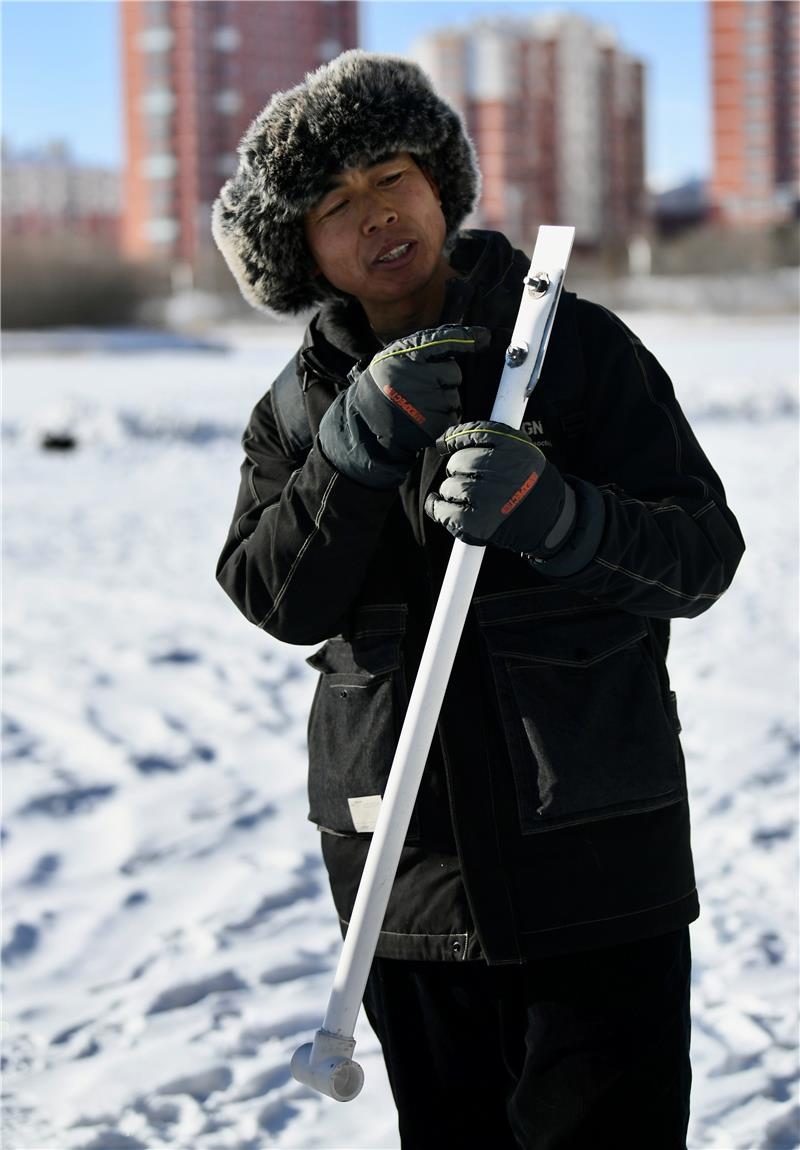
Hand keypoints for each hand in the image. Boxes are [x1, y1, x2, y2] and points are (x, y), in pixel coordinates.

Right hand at [317, 325, 489, 488]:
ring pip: (454, 396)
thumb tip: (479, 337)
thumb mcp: (393, 359)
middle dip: (444, 379)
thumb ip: (425, 347)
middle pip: (454, 372)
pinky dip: (442, 418)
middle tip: (420, 388)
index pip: (444, 341)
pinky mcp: (434, 424)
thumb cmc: (383, 388)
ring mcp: (426, 402)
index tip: (484, 338)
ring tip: (417, 405)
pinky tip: (422, 418)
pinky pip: (452, 416)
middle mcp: (417, 377)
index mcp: (405, 355)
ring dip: (443, 400)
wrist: (365, 427)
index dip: (466, 337)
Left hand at [424, 420, 575, 558]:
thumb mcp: (524, 452)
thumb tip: (450, 439)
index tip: (445, 442)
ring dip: (451, 490)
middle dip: (457, 469)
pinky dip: (438, 507)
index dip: (454, 437)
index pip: (473, 433)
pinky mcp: (477, 521)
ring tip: (465, 496)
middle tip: (466, 477)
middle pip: (458, 462)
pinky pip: (445, 510)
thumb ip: (495, 441)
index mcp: (513, 448)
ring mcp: (487, 496)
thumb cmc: (532, 486)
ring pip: (450, 486)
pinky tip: (440, 505)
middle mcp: (500, 470)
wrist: (551, 520)